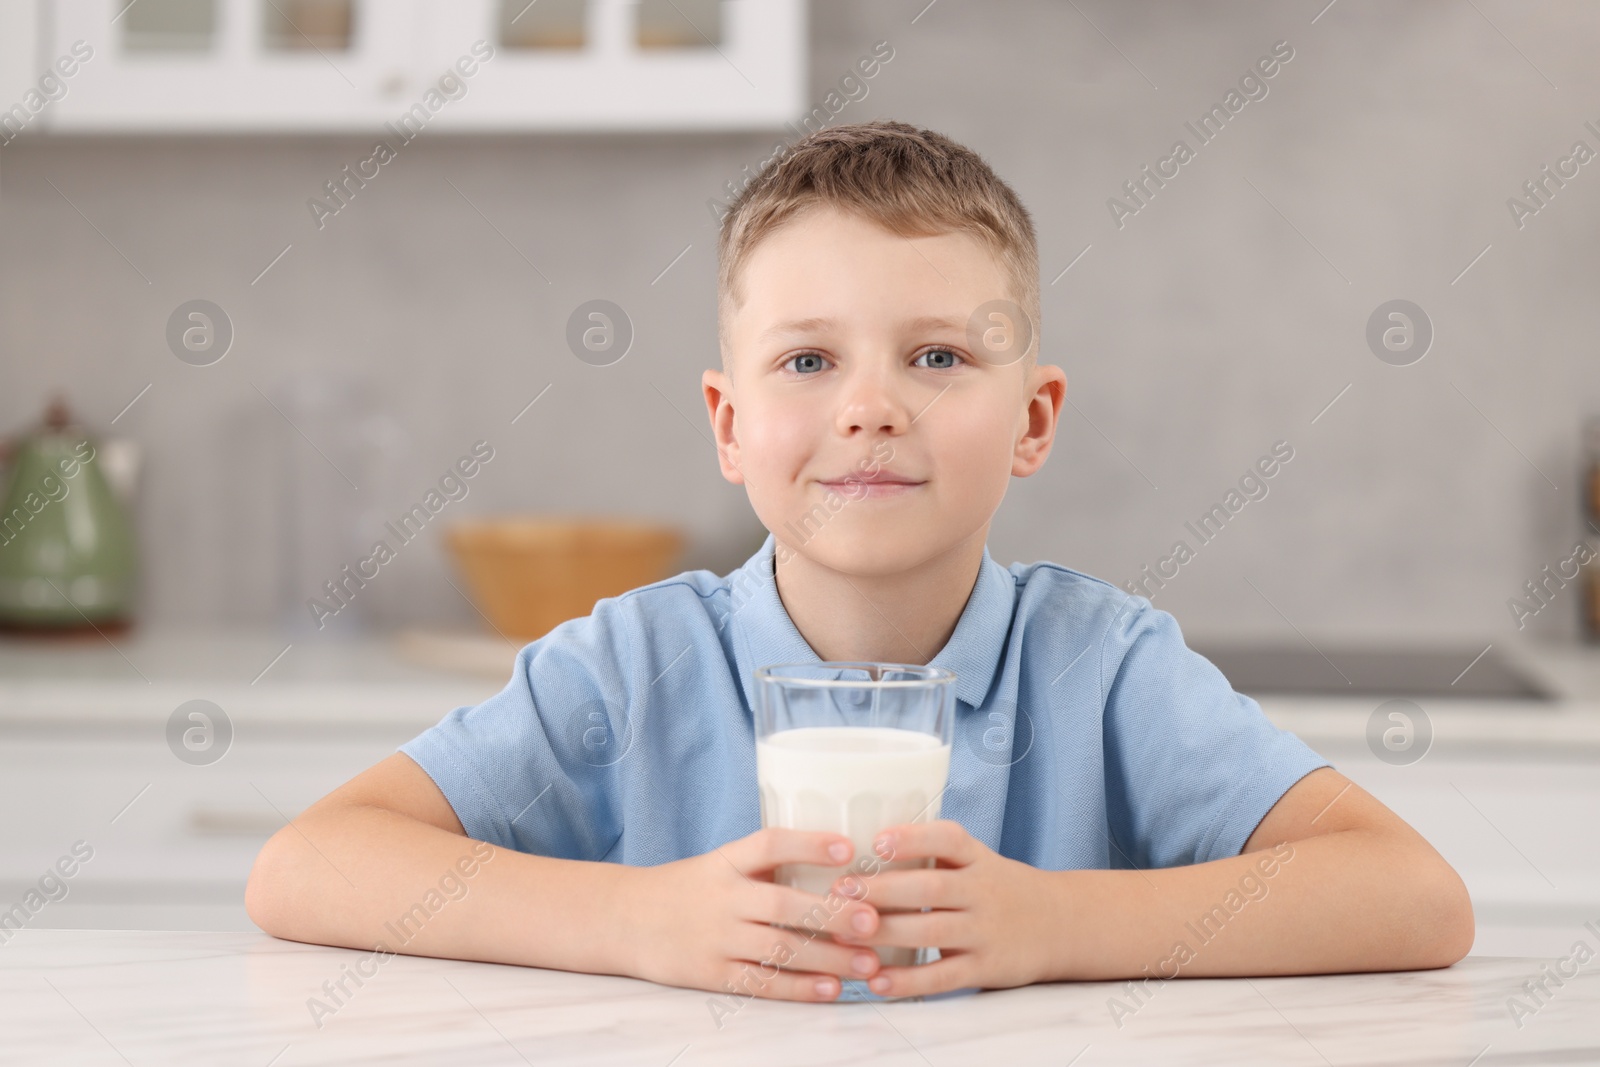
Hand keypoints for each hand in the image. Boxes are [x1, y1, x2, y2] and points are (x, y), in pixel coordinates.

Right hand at [620, 827, 886, 1002]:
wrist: (624, 919)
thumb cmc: (688, 889)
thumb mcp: (720, 863)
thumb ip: (767, 866)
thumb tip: (841, 865)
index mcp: (727, 862)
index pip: (770, 844)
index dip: (809, 845)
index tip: (848, 848)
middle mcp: (723, 897)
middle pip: (783, 905)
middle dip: (832, 914)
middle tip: (873, 921)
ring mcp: (717, 938)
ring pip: (780, 950)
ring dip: (827, 958)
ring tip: (867, 964)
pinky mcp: (711, 974)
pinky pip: (761, 983)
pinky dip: (798, 988)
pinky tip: (830, 990)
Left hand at [829, 819, 1058, 997]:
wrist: (1061, 924)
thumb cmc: (998, 889)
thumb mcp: (977, 861)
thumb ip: (932, 856)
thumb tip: (858, 851)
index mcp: (977, 858)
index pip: (949, 838)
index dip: (913, 838)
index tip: (877, 842)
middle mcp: (982, 891)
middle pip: (930, 887)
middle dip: (882, 890)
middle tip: (839, 891)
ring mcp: (985, 931)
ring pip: (931, 931)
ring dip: (885, 934)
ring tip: (843, 936)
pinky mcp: (985, 968)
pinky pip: (943, 976)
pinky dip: (909, 981)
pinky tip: (877, 981)